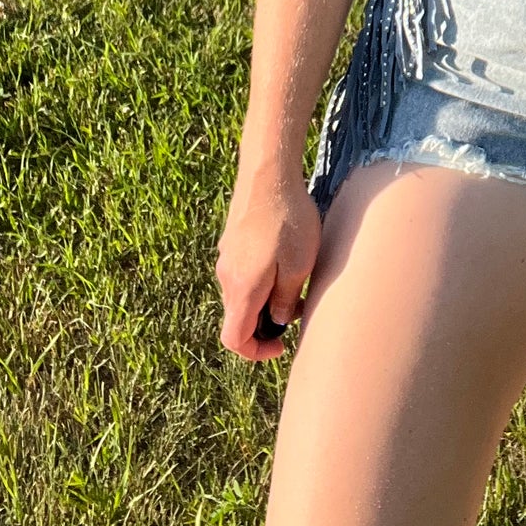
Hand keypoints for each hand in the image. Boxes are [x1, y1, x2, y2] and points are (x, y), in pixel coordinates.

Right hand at [215, 159, 322, 361]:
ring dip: (265, 297)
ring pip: (242, 293)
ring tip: (295, 279)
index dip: (255, 352)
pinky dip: (260, 278)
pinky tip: (283, 256)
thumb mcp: (298, 266)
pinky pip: (242, 272)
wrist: (268, 173)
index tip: (281, 345)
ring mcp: (226, 257)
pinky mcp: (231, 240)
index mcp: (242, 289)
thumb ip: (285, 300)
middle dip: (266, 322)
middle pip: (238, 316)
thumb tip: (277, 322)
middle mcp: (226, 276)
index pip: (233, 339)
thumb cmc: (288, 220)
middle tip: (297, 307)